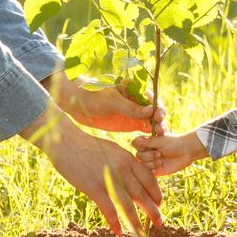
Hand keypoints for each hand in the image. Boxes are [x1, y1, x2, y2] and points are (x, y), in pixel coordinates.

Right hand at [23, 110, 163, 235]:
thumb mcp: (112, 150)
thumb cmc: (87, 146)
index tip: (159, 203)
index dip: (156, 193)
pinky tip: (118, 232)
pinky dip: (114, 222)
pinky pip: (108, 210)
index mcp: (128, 159)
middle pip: (142, 194)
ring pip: (128, 206)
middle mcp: (122, 170)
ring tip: (142, 234)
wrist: (66, 142)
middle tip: (160, 222)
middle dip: (153, 211)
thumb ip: (124, 163)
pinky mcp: (94, 188)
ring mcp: (108, 179)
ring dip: (136, 222)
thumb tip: (133, 177)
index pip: (149, 179)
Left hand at [45, 71, 165, 134]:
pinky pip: (142, 131)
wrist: (75, 102)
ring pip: (150, 123)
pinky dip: (148, 138)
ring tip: (159, 139)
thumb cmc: (92, 95)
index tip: (159, 116)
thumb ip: (130, 107)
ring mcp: (133, 114)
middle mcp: (136, 102)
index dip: (158, 107)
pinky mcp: (129, 124)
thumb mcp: (111, 101)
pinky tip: (151, 144)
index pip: (152, 99)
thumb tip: (151, 111)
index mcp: (134, 91)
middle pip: (154, 112)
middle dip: (159, 121)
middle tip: (162, 130)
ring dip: (156, 130)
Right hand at [132, 129, 207, 177]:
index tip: (151, 145)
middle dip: (149, 155)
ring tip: (161, 160)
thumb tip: (135, 140)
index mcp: (147, 142)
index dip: (141, 146)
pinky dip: (153, 170)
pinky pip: (147, 173)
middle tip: (159, 154)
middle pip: (138, 155)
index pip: (135, 144)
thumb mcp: (161, 141)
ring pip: (142, 164)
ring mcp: (149, 161)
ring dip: (152, 163)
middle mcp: (146, 151)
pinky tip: (160, 166)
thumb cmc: (174, 143)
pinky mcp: (154, 170)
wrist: (185, 152)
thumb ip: (148, 142)